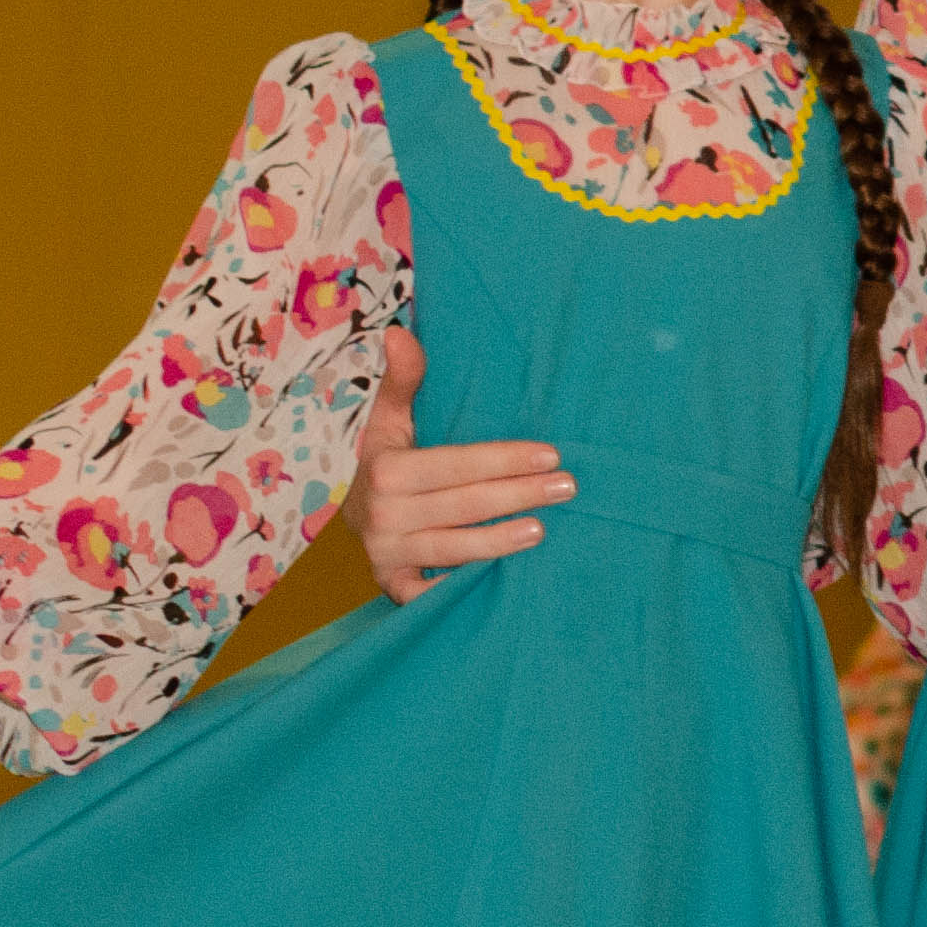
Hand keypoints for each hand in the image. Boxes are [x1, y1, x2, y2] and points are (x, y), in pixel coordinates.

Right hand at [343, 330, 572, 603]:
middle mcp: (381, 515)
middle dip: (519, 495)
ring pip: (452, 548)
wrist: (358, 516)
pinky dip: (461, 588)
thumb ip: (404, 379)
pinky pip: (429, 594)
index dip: (504, 459)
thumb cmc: (391, 460)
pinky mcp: (392, 587)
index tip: (551, 453)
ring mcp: (385, 555)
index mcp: (385, 470)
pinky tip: (501, 581)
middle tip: (568, 487)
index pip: (456, 464)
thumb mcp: (392, 418)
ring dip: (500, 542)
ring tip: (543, 530)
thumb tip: (400, 332)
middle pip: (463, 505)